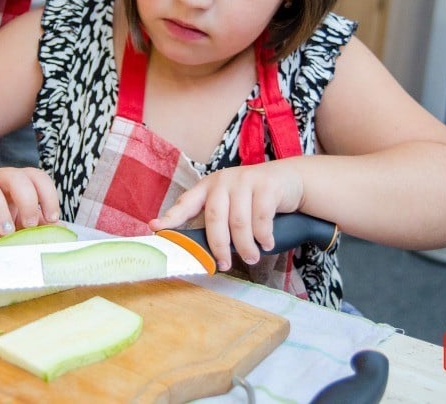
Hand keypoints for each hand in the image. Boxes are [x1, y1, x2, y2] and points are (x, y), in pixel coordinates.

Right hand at [0, 167, 59, 244]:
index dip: (48, 194)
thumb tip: (57, 228)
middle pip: (15, 176)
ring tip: (5, 232)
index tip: (52, 218)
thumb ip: (34, 219)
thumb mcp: (14, 215)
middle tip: (28, 225)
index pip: (36, 176)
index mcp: (14, 180)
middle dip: (27, 200)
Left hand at [148, 161, 303, 270]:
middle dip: (219, 247)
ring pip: (239, 223)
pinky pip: (261, 219)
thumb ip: (217, 221)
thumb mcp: (232, 204)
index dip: (171, 217)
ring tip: (252, 257)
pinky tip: (266, 243)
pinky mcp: (266, 185)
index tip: (156, 228)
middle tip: (224, 265)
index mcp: (208, 187)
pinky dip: (263, 237)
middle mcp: (223, 181)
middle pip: (214, 219)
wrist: (290, 180)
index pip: (186, 203)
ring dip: (245, 246)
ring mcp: (245, 180)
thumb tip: (200, 252)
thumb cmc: (254, 199)